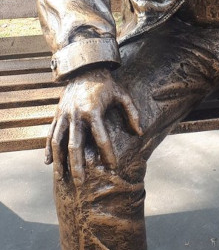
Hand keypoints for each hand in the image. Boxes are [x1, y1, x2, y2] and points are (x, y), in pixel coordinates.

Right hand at [46, 69, 141, 184]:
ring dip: (59, 161)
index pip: (101, 137)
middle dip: (77, 165)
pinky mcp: (57, 114)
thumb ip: (132, 113)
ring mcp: (64, 114)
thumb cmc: (106, 83)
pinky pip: (50, 134)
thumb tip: (140, 133)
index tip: (112, 167)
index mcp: (93, 110)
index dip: (107, 153)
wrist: (83, 66)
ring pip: (58, 142)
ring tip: (61, 178)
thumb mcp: (122, 94)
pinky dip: (48, 148)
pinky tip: (48, 162)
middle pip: (75, 145)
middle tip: (80, 183)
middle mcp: (76, 114)